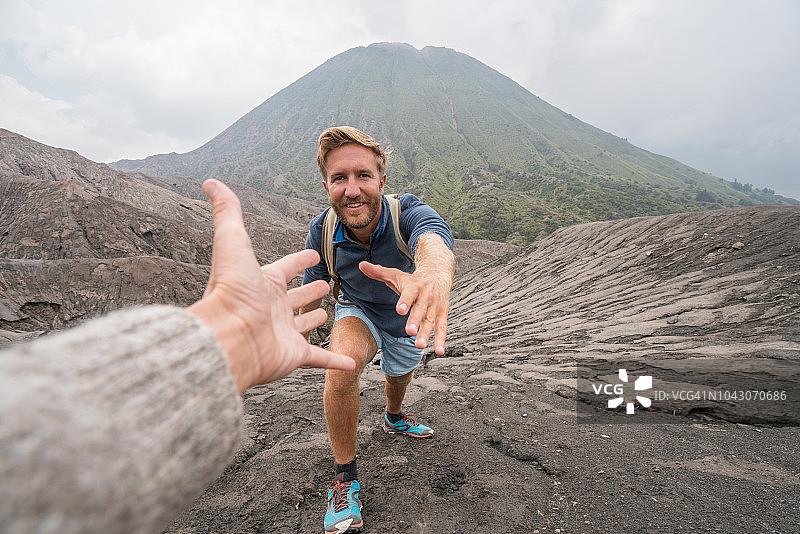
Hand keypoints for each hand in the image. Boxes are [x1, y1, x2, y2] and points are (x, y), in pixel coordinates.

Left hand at [189, 179, 354, 391]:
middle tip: (324, 284)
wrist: (228, 338)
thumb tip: (210, 182)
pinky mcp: (294, 355)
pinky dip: (336, 361)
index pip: (285, 267)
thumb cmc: (230, 290)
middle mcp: (272, 307)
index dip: (299, 260)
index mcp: (262, 282)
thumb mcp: (232, 241)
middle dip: (309, 291)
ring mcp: (284, 332)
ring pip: (304, 325)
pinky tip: (351, 363)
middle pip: (295, 297)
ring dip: (314, 320)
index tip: (313, 254)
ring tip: (327, 313)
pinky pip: (320, 358)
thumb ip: (227, 212)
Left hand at [359, 261, 449, 354]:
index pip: (409, 294)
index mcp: (414, 287)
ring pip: (430, 320)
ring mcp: (435, 306)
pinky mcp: (442, 314)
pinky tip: (439, 351)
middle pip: (420, 310)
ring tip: (419, 346)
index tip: (399, 310)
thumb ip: (378, 272)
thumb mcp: (396, 275)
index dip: (405, 302)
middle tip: (409, 332)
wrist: (437, 275)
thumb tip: (361, 265)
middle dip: (415, 321)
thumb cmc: (411, 280)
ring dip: (426, 333)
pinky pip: (442, 327)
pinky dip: (441, 339)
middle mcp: (426, 297)